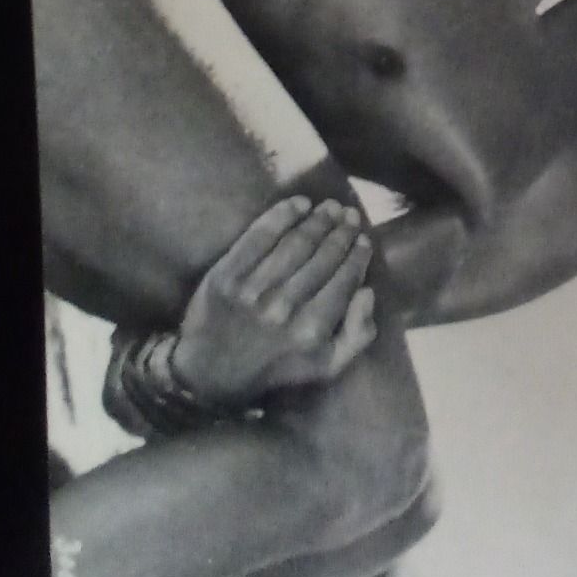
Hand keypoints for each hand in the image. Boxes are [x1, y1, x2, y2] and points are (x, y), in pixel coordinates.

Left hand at [170, 197, 376, 408]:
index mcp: (312, 331)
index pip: (344, 281)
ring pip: (295, 244)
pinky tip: (298, 203)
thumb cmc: (274, 367)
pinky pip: (259, 237)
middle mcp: (285, 309)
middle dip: (342, 232)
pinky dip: (281, 215)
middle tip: (350, 215)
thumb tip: (367, 291)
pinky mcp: (226, 276)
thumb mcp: (325, 367)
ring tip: (329, 207)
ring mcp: (253, 291)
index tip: (364, 240)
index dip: (357, 256)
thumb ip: (357, 335)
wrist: (209, 373)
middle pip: (322, 258)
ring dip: (317, 220)